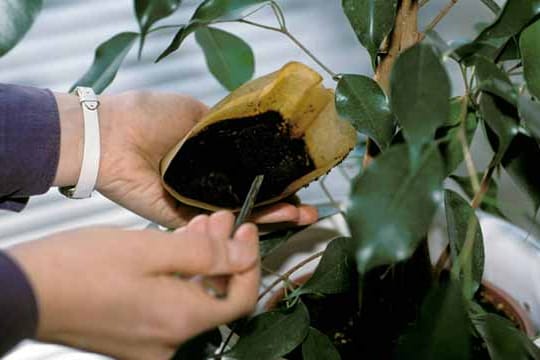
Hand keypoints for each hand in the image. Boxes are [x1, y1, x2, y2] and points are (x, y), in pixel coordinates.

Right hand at [7, 211, 259, 359]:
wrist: (23, 292)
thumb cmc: (79, 270)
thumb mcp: (152, 249)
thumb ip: (205, 254)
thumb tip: (243, 254)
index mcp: (180, 320)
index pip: (241, 299)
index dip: (250, 262)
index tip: (247, 231)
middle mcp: (169, 341)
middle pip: (215, 295)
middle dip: (223, 253)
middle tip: (221, 219)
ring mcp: (149, 342)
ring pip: (192, 297)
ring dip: (201, 260)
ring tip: (199, 224)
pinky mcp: (131, 335)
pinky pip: (169, 305)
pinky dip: (178, 275)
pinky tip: (174, 247)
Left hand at [53, 91, 317, 227]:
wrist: (111, 134)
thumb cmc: (148, 115)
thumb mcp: (193, 111)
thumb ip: (222, 126)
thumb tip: (250, 131)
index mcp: (208, 155)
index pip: (249, 170)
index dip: (276, 176)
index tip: (300, 180)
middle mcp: (205, 180)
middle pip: (250, 196)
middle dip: (282, 203)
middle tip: (309, 209)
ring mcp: (196, 201)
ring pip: (241, 213)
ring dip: (274, 216)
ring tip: (303, 216)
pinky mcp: (184, 218)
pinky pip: (220, 224)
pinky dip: (247, 225)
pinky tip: (275, 222)